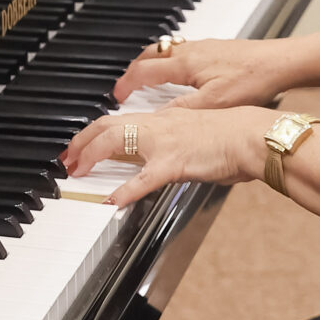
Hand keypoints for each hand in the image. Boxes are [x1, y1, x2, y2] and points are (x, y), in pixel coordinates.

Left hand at [60, 106, 276, 206]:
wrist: (252, 135)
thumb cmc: (234, 137)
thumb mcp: (196, 135)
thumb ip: (174, 145)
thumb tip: (159, 159)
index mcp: (164, 118)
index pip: (119, 119)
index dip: (94, 132)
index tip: (80, 145)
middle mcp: (159, 124)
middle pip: (107, 125)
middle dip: (82, 141)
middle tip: (67, 158)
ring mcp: (165, 142)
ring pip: (116, 140)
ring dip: (92, 156)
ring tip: (78, 172)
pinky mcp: (175, 162)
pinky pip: (144, 178)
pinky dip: (126, 190)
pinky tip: (112, 201)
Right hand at [116, 37, 299, 110]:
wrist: (281, 62)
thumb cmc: (254, 79)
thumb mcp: (214, 103)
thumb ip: (182, 110)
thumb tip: (156, 119)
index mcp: (185, 63)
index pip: (143, 71)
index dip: (126, 85)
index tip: (117, 96)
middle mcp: (191, 51)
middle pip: (150, 54)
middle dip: (133, 70)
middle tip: (125, 84)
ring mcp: (204, 47)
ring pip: (166, 50)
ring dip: (152, 63)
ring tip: (147, 77)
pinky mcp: (217, 48)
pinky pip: (182, 50)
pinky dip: (171, 61)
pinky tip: (183, 74)